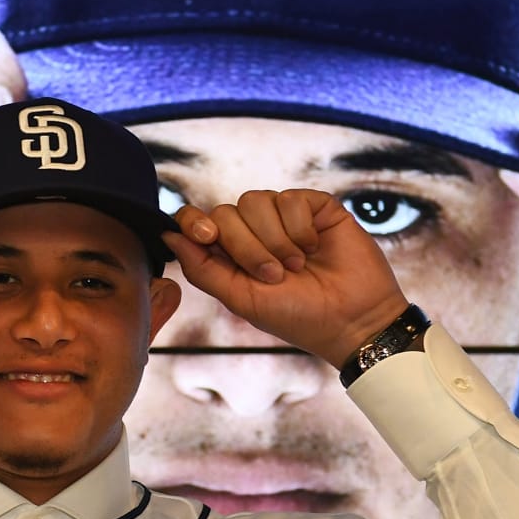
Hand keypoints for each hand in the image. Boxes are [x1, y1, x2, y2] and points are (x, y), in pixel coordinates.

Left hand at [162, 189, 409, 367]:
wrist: (351, 320)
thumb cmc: (298, 317)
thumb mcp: (241, 298)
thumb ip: (202, 267)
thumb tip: (168, 234)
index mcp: (233, 254)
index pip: (199, 220)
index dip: (194, 221)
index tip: (206, 235)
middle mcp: (256, 231)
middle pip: (226, 212)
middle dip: (245, 246)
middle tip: (274, 275)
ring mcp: (286, 217)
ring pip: (256, 201)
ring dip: (274, 240)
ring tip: (296, 265)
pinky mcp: (315, 206)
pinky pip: (290, 199)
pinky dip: (299, 228)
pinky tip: (314, 247)